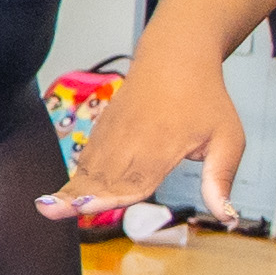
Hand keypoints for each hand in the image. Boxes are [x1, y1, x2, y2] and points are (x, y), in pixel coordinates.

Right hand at [44, 53, 245, 222]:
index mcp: (162, 146)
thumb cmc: (205, 97)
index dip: (111, 196)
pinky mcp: (105, 129)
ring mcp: (115, 134)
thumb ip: (220, 179)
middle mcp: (133, 141)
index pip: (134, 179)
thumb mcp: (228, 140)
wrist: (177, 57)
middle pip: (103, 177)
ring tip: (47, 207)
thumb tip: (227, 217)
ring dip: (71, 189)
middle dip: (77, 197)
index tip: (85, 206)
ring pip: (91, 168)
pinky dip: (76, 176)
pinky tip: (64, 193)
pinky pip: (88, 157)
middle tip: (48, 212)